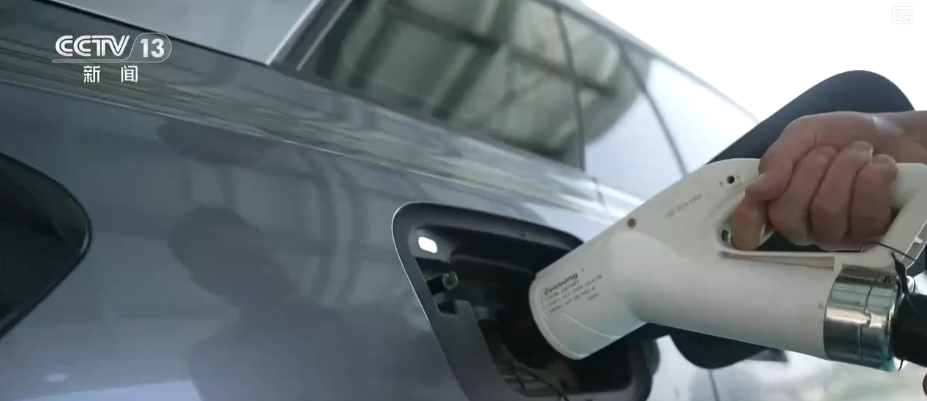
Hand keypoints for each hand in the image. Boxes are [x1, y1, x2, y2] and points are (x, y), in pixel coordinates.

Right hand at [730, 111, 926, 249]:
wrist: (899, 134)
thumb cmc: (846, 135)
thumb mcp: (804, 133)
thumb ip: (777, 159)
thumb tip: (756, 190)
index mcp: (779, 200)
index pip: (749, 226)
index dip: (745, 223)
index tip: (754, 205)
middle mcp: (804, 225)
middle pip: (786, 216)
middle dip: (811, 171)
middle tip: (829, 152)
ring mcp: (837, 234)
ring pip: (827, 212)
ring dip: (846, 169)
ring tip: (859, 154)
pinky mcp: (873, 236)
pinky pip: (864, 215)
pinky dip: (873, 179)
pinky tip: (880, 168)